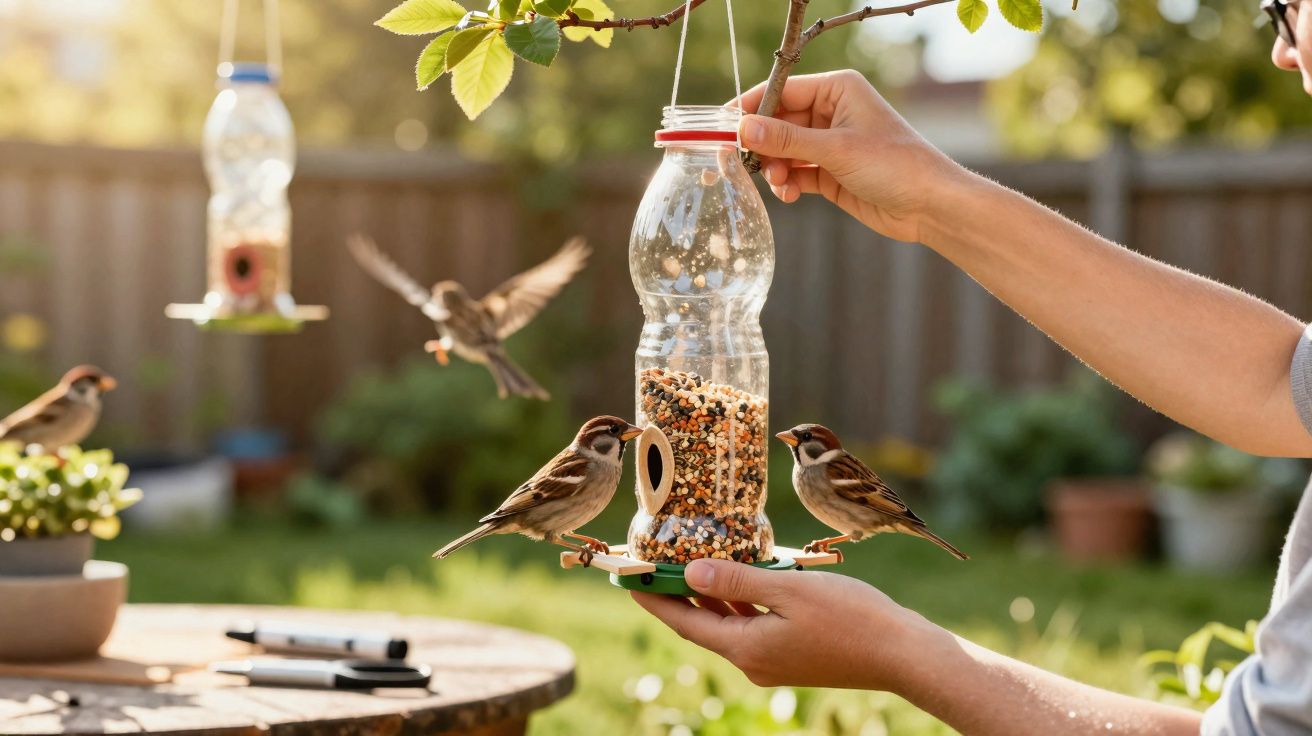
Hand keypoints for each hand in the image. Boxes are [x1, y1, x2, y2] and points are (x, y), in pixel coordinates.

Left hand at [632, 558, 935, 690]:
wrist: (903, 653)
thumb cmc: (851, 618)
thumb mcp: (789, 590)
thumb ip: (737, 580)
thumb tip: (689, 573)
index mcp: (746, 648)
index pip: (684, 622)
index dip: (653, 598)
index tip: (628, 577)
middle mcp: (753, 660)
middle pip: (702, 621)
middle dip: (677, 591)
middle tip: (654, 560)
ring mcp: (773, 659)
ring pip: (728, 620)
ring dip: (710, 592)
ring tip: (688, 559)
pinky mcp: (792, 653)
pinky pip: (753, 623)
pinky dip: (740, 598)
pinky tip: (741, 573)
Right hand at [734, 70, 964, 243]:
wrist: (929, 205)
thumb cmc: (894, 164)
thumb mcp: (836, 149)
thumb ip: (787, 139)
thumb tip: (744, 128)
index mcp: (837, 89)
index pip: (781, 91)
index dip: (751, 108)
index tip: (723, 126)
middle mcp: (831, 111)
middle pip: (778, 122)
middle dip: (761, 144)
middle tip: (740, 163)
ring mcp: (830, 143)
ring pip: (783, 150)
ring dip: (774, 168)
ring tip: (779, 184)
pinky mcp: (830, 172)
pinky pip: (795, 173)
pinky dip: (787, 184)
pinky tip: (790, 195)